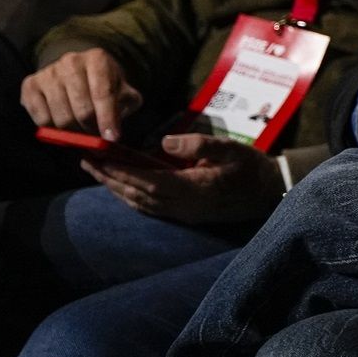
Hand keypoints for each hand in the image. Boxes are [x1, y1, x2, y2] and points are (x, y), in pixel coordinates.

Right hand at [20, 47, 142, 138]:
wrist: (77, 73)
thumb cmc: (103, 85)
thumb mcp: (122, 91)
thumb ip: (125, 106)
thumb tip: (113, 133)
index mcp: (97, 59)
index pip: (103, 93)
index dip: (108, 119)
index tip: (112, 138)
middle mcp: (71, 61)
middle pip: (82, 108)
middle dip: (92, 129)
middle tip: (97, 138)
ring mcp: (48, 72)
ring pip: (61, 117)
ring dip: (74, 133)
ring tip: (82, 132)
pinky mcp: (30, 85)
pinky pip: (41, 119)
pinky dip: (54, 131)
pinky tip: (63, 127)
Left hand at [86, 133, 282, 223]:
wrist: (271, 193)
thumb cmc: (252, 168)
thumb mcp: (231, 148)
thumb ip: (199, 144)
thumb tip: (166, 141)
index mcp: (193, 188)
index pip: (147, 180)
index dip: (121, 171)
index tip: (100, 158)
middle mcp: (183, 205)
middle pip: (137, 194)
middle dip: (110, 178)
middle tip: (86, 162)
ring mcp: (183, 213)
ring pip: (140, 203)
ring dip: (116, 188)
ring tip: (97, 172)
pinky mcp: (185, 215)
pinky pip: (150, 208)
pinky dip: (130, 197)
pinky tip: (122, 188)